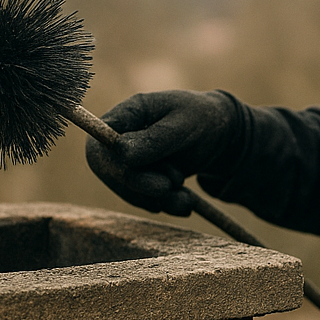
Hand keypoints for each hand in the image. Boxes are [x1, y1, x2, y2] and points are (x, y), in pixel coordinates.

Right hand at [85, 90, 244, 214]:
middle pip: (109, 171)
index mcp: (127, 114)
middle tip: (170, 186)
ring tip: (185, 192)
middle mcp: (120, 138)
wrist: (220, 135)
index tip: (140, 169)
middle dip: (139, 184)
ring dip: (158, 198)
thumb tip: (121, 153)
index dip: (113, 163)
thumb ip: (154, 139)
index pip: (99, 142)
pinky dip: (165, 205)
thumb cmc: (202, 119)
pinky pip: (144, 200)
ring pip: (128, 190)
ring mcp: (128, 161)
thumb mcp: (184, 125)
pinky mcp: (141, 180)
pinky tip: (185, 202)